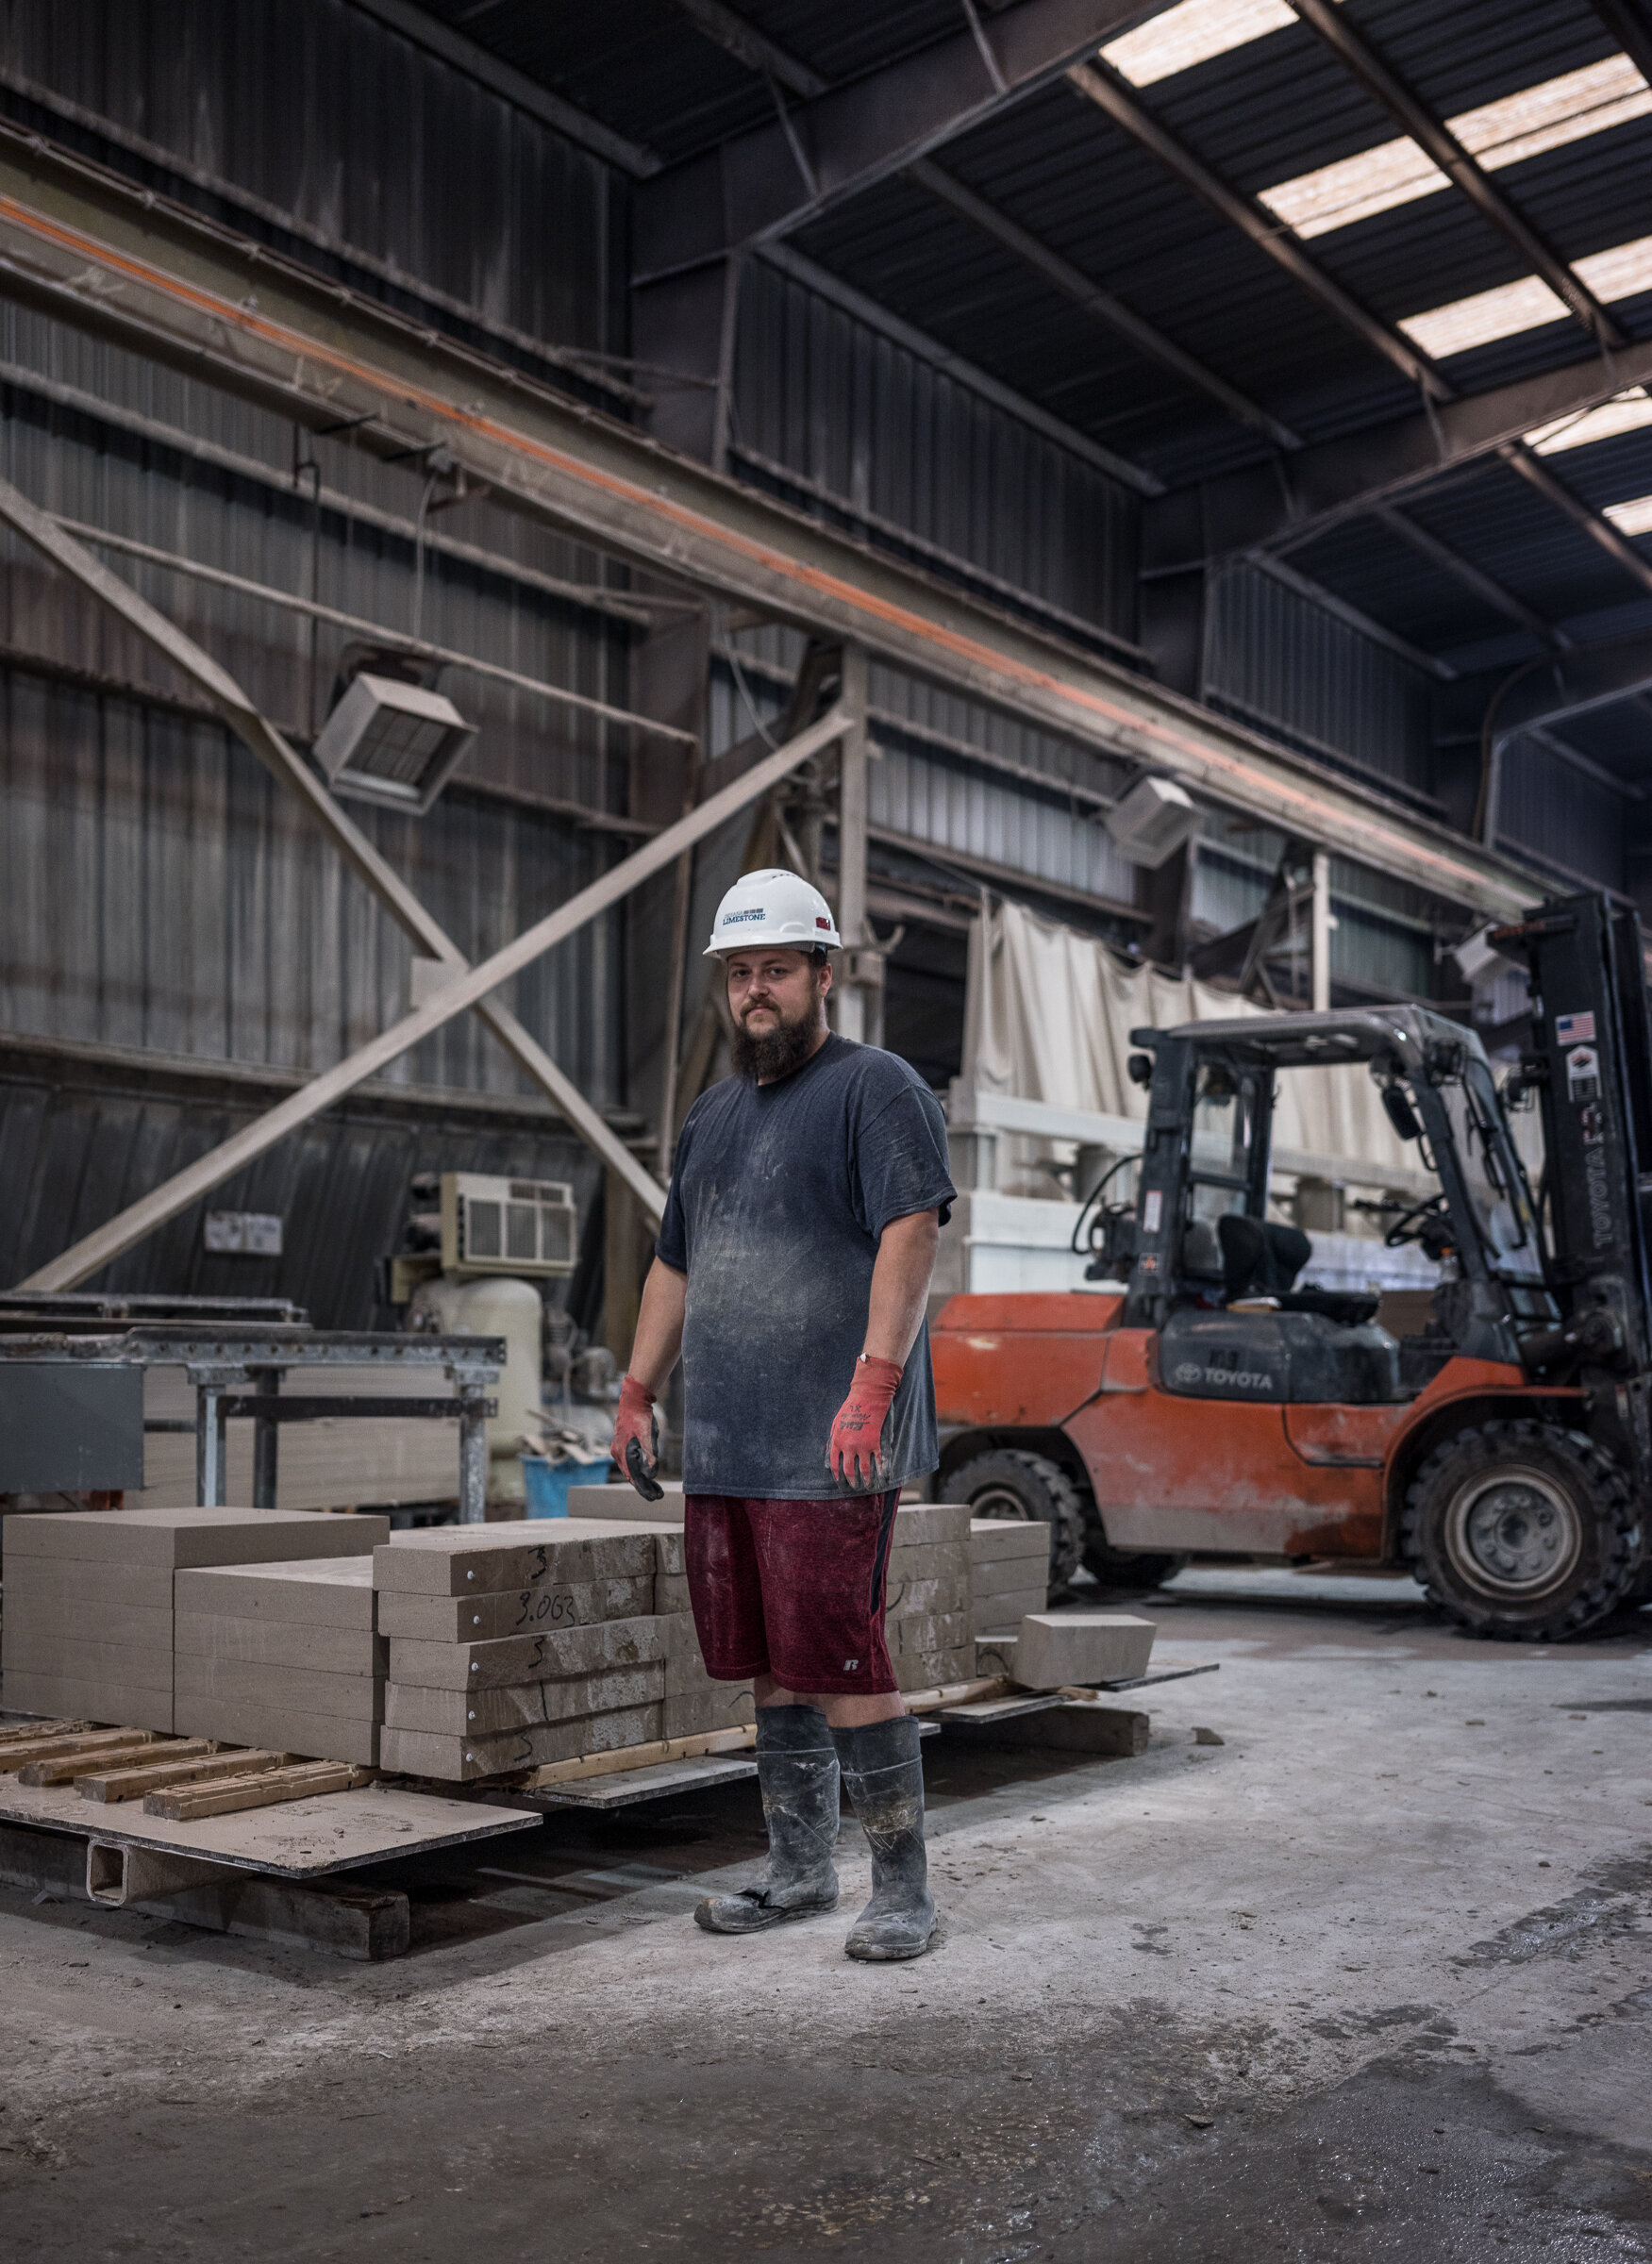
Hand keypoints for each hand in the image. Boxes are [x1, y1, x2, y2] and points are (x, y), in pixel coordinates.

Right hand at [613, 1374, 658, 1496]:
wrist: (633, 1401)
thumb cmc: (641, 1418)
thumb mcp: (648, 1436)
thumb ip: (650, 1455)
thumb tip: (651, 1474)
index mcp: (623, 1453)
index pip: (634, 1477)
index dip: (645, 1489)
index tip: (655, 1497)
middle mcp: (618, 1454)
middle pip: (631, 1476)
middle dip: (645, 1486)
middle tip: (658, 1495)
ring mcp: (618, 1450)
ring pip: (630, 1470)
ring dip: (642, 1480)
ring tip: (655, 1488)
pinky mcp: (622, 1446)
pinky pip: (629, 1463)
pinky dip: (638, 1470)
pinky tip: (646, 1474)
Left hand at [827, 1355, 901, 1488]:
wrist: (867, 1398)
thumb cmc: (850, 1408)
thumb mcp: (835, 1423)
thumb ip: (832, 1439)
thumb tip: (828, 1453)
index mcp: (837, 1441)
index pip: (834, 1464)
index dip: (837, 1475)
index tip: (840, 1482)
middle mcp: (848, 1447)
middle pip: (849, 1470)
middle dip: (851, 1481)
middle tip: (854, 1487)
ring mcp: (863, 1446)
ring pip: (864, 1470)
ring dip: (866, 1480)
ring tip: (868, 1486)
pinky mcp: (875, 1444)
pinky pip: (878, 1461)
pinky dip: (880, 1471)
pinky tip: (882, 1478)